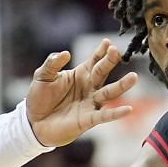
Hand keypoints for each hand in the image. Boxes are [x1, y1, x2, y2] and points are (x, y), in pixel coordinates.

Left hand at [23, 40, 137, 147]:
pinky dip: (116, 113)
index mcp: (80, 74)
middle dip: (110, 62)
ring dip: (121, 86)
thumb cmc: (39, 99)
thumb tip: (65, 53)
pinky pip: (104, 116)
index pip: (94, 60)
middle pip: (102, 72)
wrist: (33, 123)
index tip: (108, 43)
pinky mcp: (88, 119)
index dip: (101, 51)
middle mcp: (89, 87)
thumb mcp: (42, 76)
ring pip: (108, 93)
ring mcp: (90, 103)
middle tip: (117, 52)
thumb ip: (52, 64)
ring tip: (133, 77)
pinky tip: (128, 109)